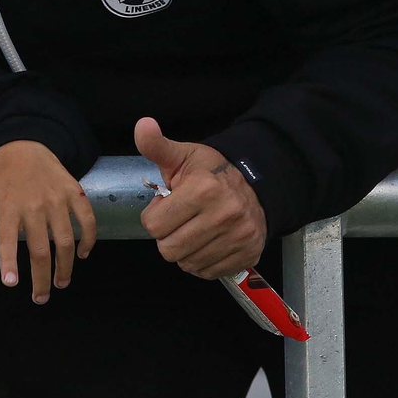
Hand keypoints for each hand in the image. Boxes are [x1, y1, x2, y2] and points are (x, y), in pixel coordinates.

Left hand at [0, 140, 96, 304]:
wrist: (27, 142)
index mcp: (7, 206)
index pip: (7, 238)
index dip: (9, 261)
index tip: (10, 283)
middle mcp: (33, 205)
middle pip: (41, 249)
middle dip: (42, 279)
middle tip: (40, 298)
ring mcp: (56, 199)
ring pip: (66, 240)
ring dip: (66, 266)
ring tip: (61, 282)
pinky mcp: (74, 193)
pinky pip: (87, 220)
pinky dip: (89, 239)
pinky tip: (84, 254)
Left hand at [136, 117, 266, 278]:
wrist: (255, 186)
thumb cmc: (209, 172)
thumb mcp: (182, 155)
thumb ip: (156, 145)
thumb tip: (142, 124)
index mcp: (203, 189)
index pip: (154, 226)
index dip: (155, 216)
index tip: (167, 204)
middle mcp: (225, 214)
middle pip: (169, 250)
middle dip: (167, 236)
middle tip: (179, 221)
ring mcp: (239, 237)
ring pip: (187, 264)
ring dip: (184, 250)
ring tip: (193, 230)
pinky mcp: (248, 255)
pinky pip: (207, 273)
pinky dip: (202, 261)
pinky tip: (207, 242)